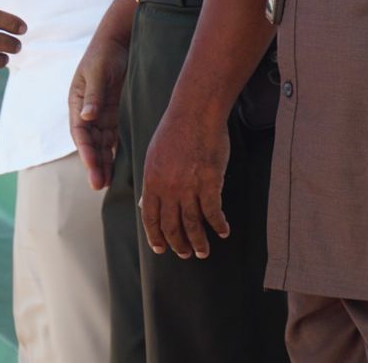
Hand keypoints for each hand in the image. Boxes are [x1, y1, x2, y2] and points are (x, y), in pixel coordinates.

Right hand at [68, 24, 129, 189]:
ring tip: (106, 183)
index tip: (93, 170)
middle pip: (89, 142)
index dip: (86, 153)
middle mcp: (87, 110)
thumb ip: (93, 95)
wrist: (119, 39)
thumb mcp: (97, 72)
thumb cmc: (103, 53)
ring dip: (103, 161)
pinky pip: (114, 135)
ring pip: (101, 142)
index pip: (80, 132)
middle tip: (98, 186)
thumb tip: (87, 117)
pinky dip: (115, 150)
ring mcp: (101, 111)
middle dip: (93, 164)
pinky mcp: (115, 111)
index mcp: (77, 101)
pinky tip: (120, 165)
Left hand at [139, 108, 229, 258]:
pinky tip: (222, 231)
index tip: (160, 249)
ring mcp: (189, 186)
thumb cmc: (174, 130)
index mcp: (151, 181)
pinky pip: (214, 212)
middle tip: (185, 254)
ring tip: (203, 251)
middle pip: (171, 226)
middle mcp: (168, 188)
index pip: (150, 218)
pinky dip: (218, 225)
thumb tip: (145, 202)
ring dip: (199, 241)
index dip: (155, 236)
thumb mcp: (153, 155)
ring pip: (193, 224)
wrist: (195, 112)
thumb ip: (152, 181)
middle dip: (178, 244)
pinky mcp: (210, 182)